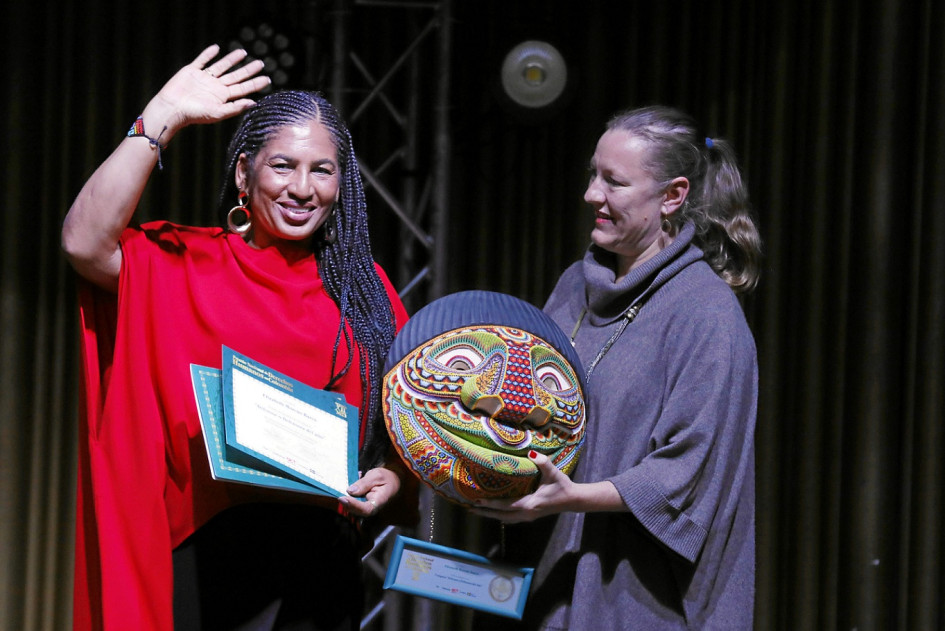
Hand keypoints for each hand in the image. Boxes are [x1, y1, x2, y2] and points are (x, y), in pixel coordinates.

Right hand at [143, 44, 270, 138]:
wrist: (172, 108)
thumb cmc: (194, 114)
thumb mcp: (217, 113)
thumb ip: (235, 108)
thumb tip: (254, 103)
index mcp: (223, 97)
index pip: (243, 89)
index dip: (255, 84)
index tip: (268, 79)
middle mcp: (215, 87)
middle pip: (236, 76)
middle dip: (248, 70)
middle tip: (261, 63)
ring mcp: (204, 79)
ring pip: (221, 66)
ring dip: (232, 59)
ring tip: (243, 52)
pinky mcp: (191, 71)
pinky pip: (202, 61)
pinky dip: (208, 54)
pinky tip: (217, 48)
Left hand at [339, 465, 402, 517]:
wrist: (393, 480)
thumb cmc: (387, 477)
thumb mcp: (377, 475)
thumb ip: (364, 483)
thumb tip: (350, 490)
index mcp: (380, 501)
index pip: (366, 509)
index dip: (354, 506)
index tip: (343, 498)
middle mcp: (373, 507)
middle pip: (357, 511)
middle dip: (346, 504)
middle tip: (338, 494)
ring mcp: (367, 506)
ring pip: (353, 507)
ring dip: (346, 499)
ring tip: (343, 486)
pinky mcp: (362, 503)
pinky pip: (353, 501)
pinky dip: (348, 494)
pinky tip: (349, 483)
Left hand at [471, 451, 576, 522]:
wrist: (573, 500)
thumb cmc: (563, 486)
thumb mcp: (553, 473)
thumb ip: (543, 463)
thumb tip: (531, 453)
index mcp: (529, 504)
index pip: (505, 506)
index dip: (491, 503)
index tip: (477, 500)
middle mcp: (526, 514)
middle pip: (501, 516)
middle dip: (485, 512)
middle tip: (470, 509)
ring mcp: (528, 517)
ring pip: (505, 519)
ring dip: (491, 515)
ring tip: (478, 511)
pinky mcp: (530, 516)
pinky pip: (511, 518)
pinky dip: (500, 516)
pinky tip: (495, 512)